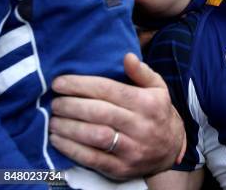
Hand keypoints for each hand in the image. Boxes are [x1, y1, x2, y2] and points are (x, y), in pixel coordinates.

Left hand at [49, 54, 185, 179]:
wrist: (171, 148)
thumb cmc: (157, 112)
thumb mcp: (158, 89)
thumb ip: (142, 72)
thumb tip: (127, 56)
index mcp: (147, 103)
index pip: (108, 90)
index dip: (80, 85)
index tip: (59, 83)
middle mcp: (141, 125)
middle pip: (99, 112)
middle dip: (70, 105)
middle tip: (55, 103)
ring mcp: (132, 149)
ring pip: (94, 136)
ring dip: (68, 127)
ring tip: (53, 120)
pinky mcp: (121, 168)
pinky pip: (92, 158)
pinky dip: (71, 149)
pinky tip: (58, 139)